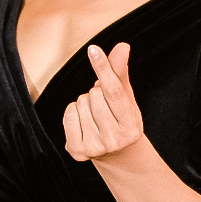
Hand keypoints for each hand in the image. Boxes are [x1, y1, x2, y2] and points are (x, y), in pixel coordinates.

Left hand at [61, 43, 146, 161]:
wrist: (116, 155)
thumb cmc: (122, 121)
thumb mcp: (126, 99)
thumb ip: (121, 73)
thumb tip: (122, 46)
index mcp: (132, 126)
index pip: (114, 92)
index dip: (103, 68)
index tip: (93, 49)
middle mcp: (115, 139)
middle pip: (94, 95)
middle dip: (96, 93)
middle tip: (105, 107)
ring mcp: (95, 147)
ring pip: (80, 103)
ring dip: (85, 103)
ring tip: (95, 116)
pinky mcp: (77, 150)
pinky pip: (69, 114)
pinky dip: (74, 112)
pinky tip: (84, 123)